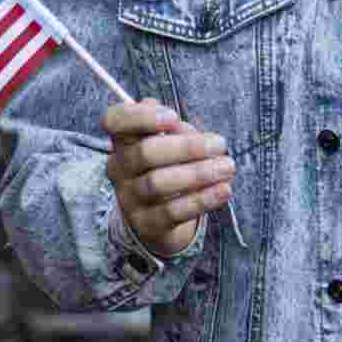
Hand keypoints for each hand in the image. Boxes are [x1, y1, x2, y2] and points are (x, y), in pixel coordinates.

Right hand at [104, 98, 234, 258]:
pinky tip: (223, 190)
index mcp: (123, 140)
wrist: (161, 216)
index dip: (140, 116)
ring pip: (158, 183)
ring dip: (198, 173)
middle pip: (145, 153)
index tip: (174, 117)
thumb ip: (172, 127)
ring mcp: (129, 198)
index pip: (114, 120)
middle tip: (220, 144)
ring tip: (227, 167)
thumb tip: (177, 126)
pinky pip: (172, 212)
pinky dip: (201, 199)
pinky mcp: (146, 224)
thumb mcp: (170, 139)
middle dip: (187, 147)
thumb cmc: (168, 165)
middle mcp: (120, 168)